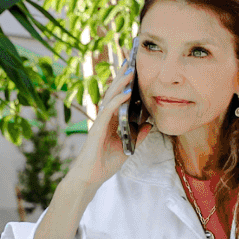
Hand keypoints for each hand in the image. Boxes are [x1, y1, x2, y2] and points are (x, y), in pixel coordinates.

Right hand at [81, 71, 144, 187]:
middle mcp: (104, 118)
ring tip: (130, 69)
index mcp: (111, 121)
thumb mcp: (127, 149)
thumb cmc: (104, 164)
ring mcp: (100, 122)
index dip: (126, 84)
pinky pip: (108, 110)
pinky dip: (117, 100)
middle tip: (131, 59)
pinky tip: (125, 92)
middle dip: (122, 76)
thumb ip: (137, 136)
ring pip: (110, 97)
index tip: (135, 69)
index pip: (119, 98)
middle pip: (114, 92)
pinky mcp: (96, 128)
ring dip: (121, 83)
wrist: (89, 178)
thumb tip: (149, 125)